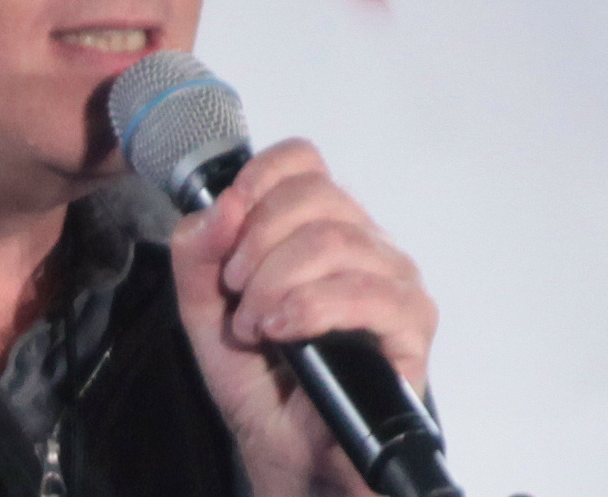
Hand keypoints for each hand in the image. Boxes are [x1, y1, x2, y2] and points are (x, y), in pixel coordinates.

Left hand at [168, 139, 437, 496]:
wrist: (287, 448)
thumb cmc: (258, 375)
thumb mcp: (203, 307)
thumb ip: (197, 252)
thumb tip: (221, 205)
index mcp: (317, 225)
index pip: (302, 160)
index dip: (259, 179)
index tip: (229, 224)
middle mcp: (363, 242)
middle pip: (314, 194)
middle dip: (256, 241)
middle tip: (237, 291)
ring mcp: (393, 279)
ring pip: (334, 241)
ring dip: (276, 282)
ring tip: (256, 325)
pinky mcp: (411, 325)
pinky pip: (366, 293)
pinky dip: (310, 308)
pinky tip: (283, 331)